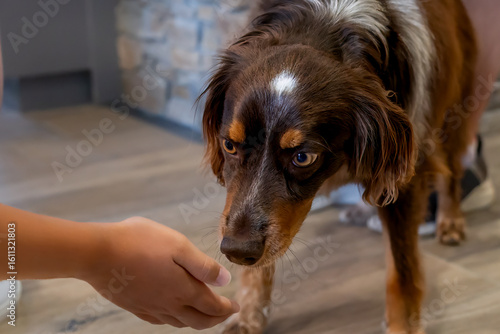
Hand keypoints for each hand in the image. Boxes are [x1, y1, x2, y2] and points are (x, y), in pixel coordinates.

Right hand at [82, 217, 238, 328]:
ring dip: (197, 321)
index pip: (212, 306)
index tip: (236, 306)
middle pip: (199, 320)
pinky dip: (174, 321)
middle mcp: (168, 304)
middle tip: (226, 314)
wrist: (98, 253)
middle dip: (216, 319)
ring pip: (180, 322)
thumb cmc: (139, 242)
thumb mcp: (178, 245)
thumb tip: (225, 281)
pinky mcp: (135, 306)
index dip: (227, 308)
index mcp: (182, 289)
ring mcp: (150, 307)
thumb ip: (203, 266)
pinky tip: (172, 314)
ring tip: (204, 314)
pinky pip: (160, 321)